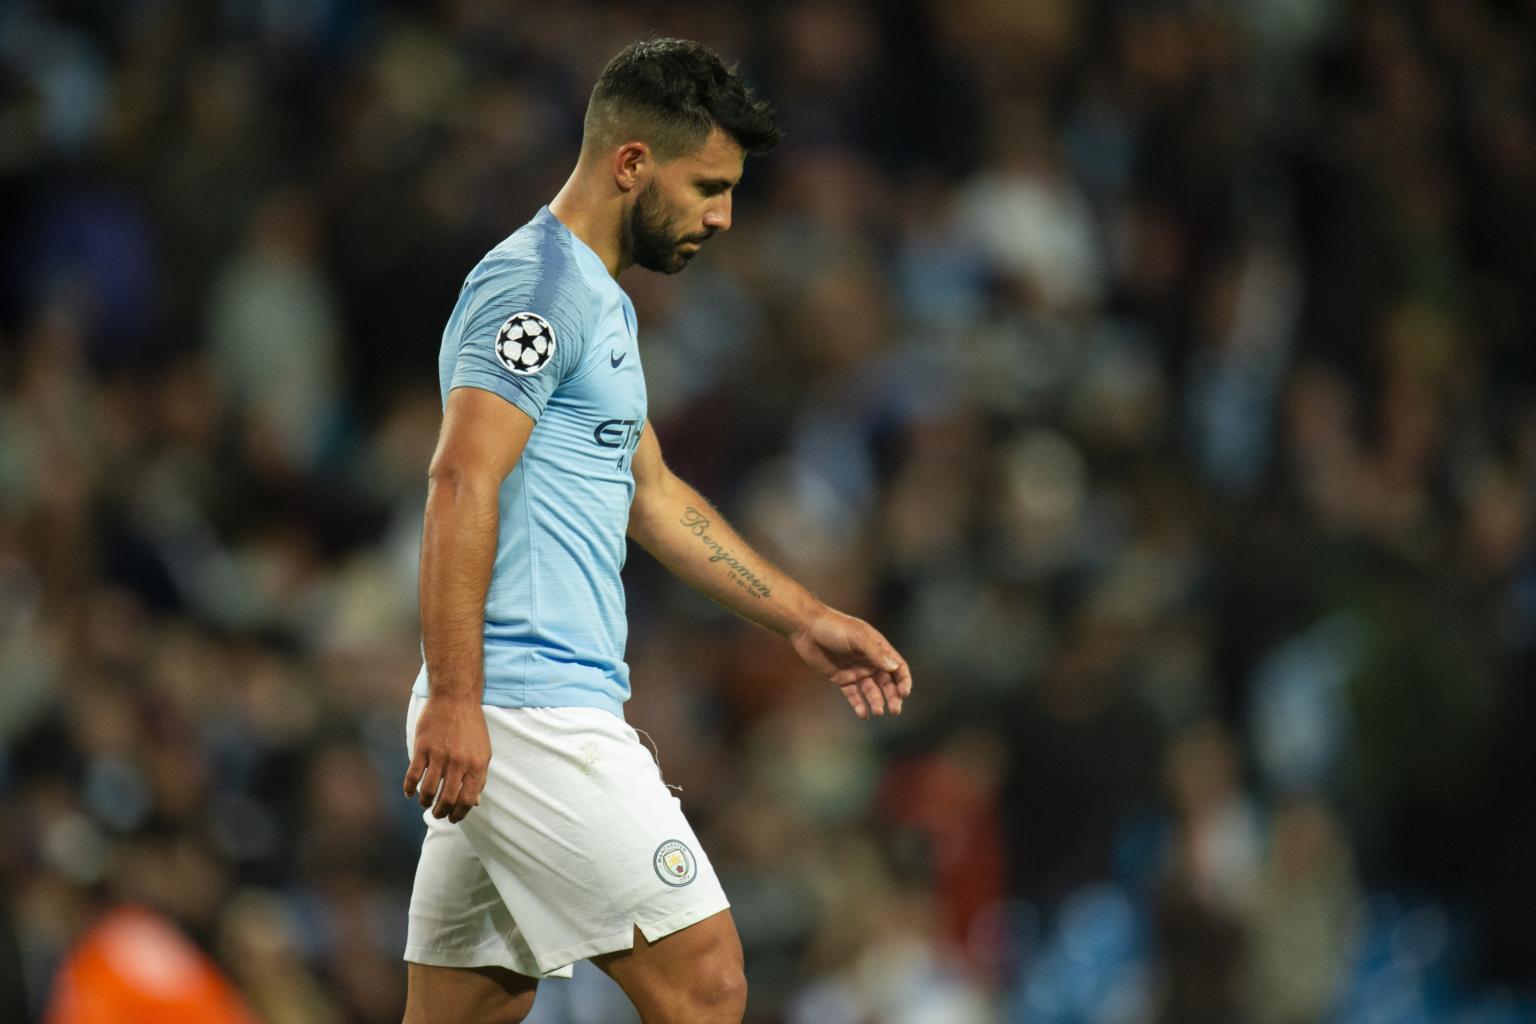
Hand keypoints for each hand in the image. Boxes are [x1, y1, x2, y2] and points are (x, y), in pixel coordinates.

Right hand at [403, 696, 490, 822]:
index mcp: (477, 765)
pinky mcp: (423, 748)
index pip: (468, 800)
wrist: (456, 697)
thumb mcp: (483, 751)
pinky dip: (409, 789)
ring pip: (428, 790)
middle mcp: (459, 763)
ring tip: (425, 804)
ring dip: (425, 802)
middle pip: (447, 799)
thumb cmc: (471, 726)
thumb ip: (478, 776)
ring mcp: (440, 756)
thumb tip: (473, 802)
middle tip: (438, 814)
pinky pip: (413, 775)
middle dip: (441, 812)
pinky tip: (410, 793)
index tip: (453, 818)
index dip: (460, 814)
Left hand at [790, 608, 912, 718]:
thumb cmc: (834, 627)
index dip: (904, 680)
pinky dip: (859, 704)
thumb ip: (876, 653)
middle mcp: (869, 661)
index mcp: (878, 648)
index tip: (904, 693)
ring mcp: (856, 670)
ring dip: (876, 701)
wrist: (807, 629)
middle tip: (895, 710)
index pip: (898, 667)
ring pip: (871, 691)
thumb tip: (894, 668)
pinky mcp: (841, 678)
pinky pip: (853, 694)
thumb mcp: (858, 638)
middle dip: (893, 696)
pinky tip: (863, 714)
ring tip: (877, 712)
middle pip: (887, 682)